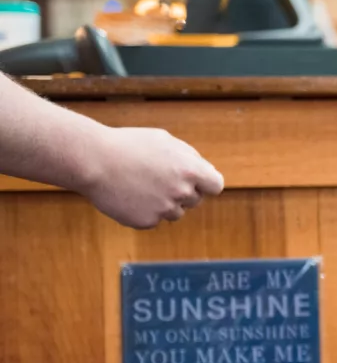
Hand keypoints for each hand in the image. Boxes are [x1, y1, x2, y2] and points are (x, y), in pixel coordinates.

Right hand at [77, 127, 223, 228]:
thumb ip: (189, 157)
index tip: (197, 182)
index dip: (206, 184)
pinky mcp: (146, 222)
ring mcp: (164, 209)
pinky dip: (144, 211)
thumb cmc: (129, 145)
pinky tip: (129, 195)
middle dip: (182, 191)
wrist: (93, 160)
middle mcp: (181, 192)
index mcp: (191, 170)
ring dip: (164, 203)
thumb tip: (205, 172)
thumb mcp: (165, 140)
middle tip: (157, 178)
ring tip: (140, 185)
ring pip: (175, 212)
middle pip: (195, 200)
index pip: (215, 186)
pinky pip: (153, 219)